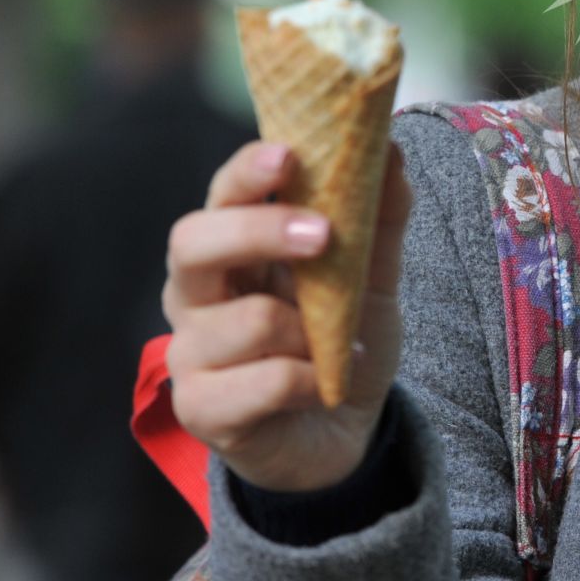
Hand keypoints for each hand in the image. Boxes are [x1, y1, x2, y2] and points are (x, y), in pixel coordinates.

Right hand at [161, 138, 412, 491]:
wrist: (341, 431)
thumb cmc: (340, 339)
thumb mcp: (372, 276)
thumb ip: (380, 218)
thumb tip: (390, 149)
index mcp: (230, 248)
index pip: (221, 194)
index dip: (246, 172)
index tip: (288, 154)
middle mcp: (195, 293)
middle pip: (191, 243)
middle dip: (258, 231)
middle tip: (323, 235)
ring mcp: (189, 352)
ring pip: (247, 320)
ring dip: (311, 332)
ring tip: (333, 344)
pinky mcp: (201, 408)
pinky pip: (267, 382)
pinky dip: (314, 381)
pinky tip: (326, 385)